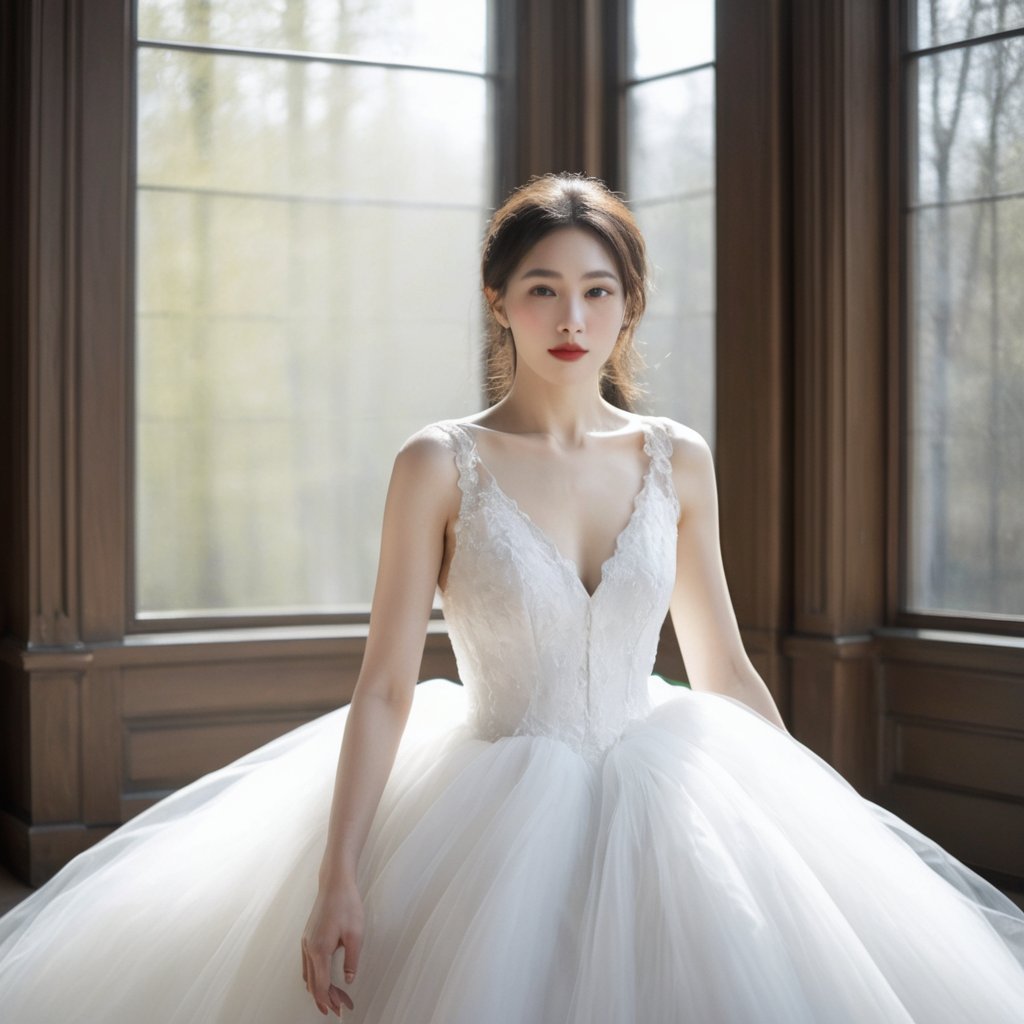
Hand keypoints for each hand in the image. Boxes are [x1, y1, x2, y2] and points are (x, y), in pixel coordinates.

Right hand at [301, 880, 362, 1016]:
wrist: (335, 883)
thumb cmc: (347, 905)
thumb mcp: (356, 934)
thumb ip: (352, 960)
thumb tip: (349, 980)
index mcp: (319, 950)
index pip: (322, 986)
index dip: (331, 1001)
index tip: (341, 1010)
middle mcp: (308, 948)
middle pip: (313, 984)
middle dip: (326, 999)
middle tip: (339, 1009)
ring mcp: (305, 942)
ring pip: (308, 976)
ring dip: (319, 990)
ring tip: (333, 999)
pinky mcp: (307, 937)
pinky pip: (307, 965)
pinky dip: (314, 978)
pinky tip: (323, 980)